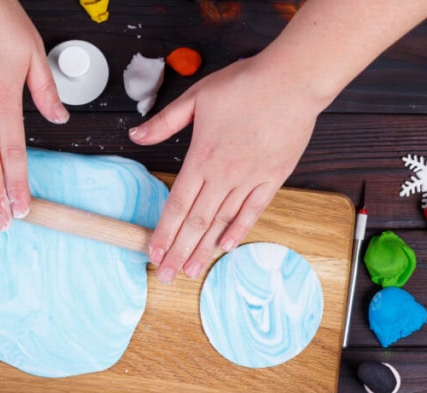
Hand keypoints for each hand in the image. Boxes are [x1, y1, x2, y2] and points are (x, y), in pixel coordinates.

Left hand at [130, 55, 327, 283]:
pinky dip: (238, 230)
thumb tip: (136, 135)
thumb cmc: (244, 84)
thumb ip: (164, 121)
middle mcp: (223, 175)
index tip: (153, 254)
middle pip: (196, 222)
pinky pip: (252, 211)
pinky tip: (226, 248)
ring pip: (222, 222)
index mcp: (201, 157)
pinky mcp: (272, 178)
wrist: (291, 81)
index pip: (176, 204)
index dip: (164, 233)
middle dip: (180, 252)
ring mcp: (250, 179)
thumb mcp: (195, 97)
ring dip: (205, 249)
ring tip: (192, 271)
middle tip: (168, 276)